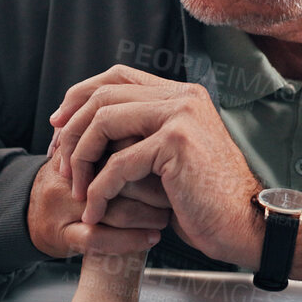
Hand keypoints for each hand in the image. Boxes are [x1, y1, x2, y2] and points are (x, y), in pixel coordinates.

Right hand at [26, 148, 170, 259]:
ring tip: (166, 217)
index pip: (119, 141)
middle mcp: (68, 174)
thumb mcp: (88, 151)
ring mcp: (63, 205)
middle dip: (157, 186)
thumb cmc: (72, 182)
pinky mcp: (61, 233)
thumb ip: (118, 137)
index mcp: (77, 148)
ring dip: (150, 216)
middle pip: (120, 175)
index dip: (151, 151)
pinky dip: (130, 240)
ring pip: (114, 209)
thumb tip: (163, 123)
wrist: (26, 213)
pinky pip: (97, 238)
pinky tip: (151, 239)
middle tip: (176, 192)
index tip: (174, 160)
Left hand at [47, 65, 265, 266]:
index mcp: (180, 94)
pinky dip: (99, 190)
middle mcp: (182, 97)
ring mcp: (180, 115)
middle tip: (58, 163)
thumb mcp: (166, 157)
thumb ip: (137, 133)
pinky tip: (94, 211)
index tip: (58, 125)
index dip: (79, 97)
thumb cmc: (202, 199)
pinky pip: (118, 162)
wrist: (243, 225)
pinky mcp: (176, 142)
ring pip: (103, 123)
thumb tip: (83, 125)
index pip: (116, 77)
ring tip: (77, 191)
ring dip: (80, 160)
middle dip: (71, 131)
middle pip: (103, 96)